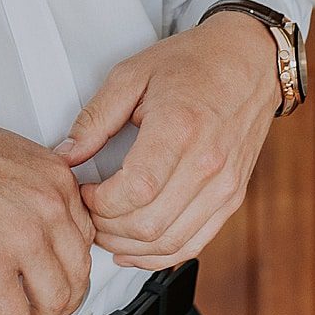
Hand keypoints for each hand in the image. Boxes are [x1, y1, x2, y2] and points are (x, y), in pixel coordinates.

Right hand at [0, 96, 96, 314]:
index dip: (72, 268)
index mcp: (56, 181)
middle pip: (77, 274)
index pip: (85, 239)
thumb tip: (43, 225)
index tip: (62, 279)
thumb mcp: (13, 158)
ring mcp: (24, 240)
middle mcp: (49, 209)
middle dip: (64, 301)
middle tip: (48, 310)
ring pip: (54, 301)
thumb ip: (37, 190)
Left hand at [58, 13, 280, 269]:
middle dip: (106, 227)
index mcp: (179, 129)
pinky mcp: (232, 197)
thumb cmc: (194, 62)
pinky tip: (134, 247)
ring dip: (128, 245)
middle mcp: (207, 163)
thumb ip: (95, 117)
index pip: (134, 191)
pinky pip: (194, 243)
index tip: (83, 191)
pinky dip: (159, 255)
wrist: (248, 60)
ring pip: (169, 242)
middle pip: (148, 224)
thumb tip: (66, 154)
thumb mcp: (132, 74)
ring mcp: (224, 186)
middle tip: (86, 212)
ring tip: (104, 229)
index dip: (98, 203)